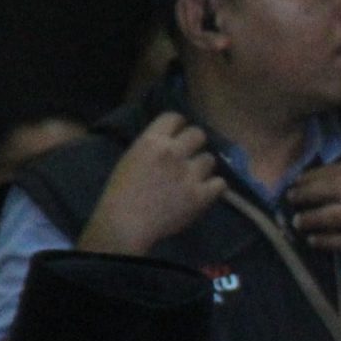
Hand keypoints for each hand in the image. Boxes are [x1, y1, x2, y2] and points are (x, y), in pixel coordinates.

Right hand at [77, 112, 224, 253]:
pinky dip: (214, 187)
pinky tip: (204, 191)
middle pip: (198, 134)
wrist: (125, 223)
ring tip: (194, 177)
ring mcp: (190, 173)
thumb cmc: (120, 192)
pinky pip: (220, 183)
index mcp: (152, 141)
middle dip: (195, 143)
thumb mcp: (131, 158)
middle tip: (189, 156)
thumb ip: (153, 147)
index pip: (175, 117)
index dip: (179, 125)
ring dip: (203, 167)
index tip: (179, 135)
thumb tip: (171, 142)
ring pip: (210, 159)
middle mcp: (174, 152)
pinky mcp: (201, 195)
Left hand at [287, 163, 340, 275]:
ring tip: (298, 222)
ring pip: (335, 215)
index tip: (298, 181)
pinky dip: (326, 240)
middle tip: (290, 199)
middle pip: (333, 189)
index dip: (315, 175)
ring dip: (311, 218)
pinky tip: (315, 241)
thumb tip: (332, 182)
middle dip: (306, 193)